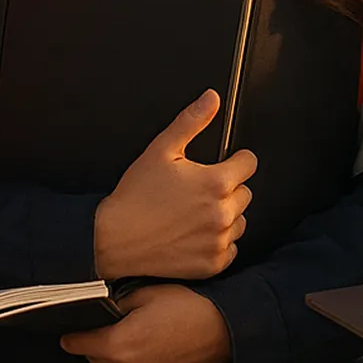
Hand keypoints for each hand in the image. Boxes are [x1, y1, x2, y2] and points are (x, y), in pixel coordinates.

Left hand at [59, 284, 230, 362]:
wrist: (222, 332)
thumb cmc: (185, 307)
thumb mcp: (145, 294)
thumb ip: (114, 304)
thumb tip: (99, 309)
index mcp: (116, 345)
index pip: (76, 344)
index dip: (72, 333)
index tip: (70, 326)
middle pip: (93, 359)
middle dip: (97, 342)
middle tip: (115, 323)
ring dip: (115, 355)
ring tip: (137, 334)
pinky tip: (151, 348)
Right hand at [93, 90, 255, 279]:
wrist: (114, 240)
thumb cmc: (135, 196)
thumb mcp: (160, 150)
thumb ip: (191, 121)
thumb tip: (212, 98)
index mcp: (216, 183)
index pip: (249, 164)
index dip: (235, 160)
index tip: (222, 164)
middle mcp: (223, 213)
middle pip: (245, 193)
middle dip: (228, 188)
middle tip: (198, 190)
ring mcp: (219, 241)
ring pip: (240, 221)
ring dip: (226, 215)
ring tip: (195, 212)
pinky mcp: (212, 264)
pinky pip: (230, 248)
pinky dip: (218, 242)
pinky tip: (195, 234)